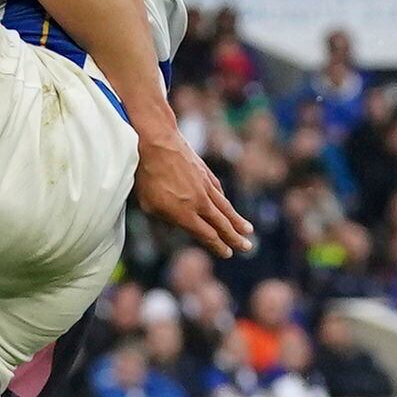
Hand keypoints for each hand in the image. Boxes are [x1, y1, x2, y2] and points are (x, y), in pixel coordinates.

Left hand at [133, 124, 254, 257]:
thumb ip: (165, 219)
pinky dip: (225, 202)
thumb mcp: (149, 205)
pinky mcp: (205, 173)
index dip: (218, 246)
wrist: (158, 143)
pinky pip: (218, 192)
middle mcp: (199, 202)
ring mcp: (205, 186)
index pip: (207, 235)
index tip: (227, 253)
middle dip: (234, 238)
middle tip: (247, 248)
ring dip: (237, 221)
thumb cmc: (147, 176)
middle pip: (221, 224)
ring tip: (248, 230)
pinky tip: (228, 207)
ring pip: (225, 208)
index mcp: (185, 214)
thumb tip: (177, 225)